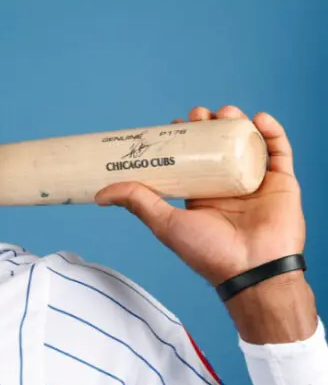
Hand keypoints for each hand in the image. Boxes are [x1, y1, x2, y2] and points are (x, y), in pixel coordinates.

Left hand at [95, 106, 304, 287]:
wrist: (252, 271)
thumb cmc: (209, 253)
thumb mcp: (165, 222)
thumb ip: (137, 202)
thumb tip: (101, 193)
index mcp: (203, 194)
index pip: (194, 157)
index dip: (187, 137)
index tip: (175, 124)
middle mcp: (230, 185)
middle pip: (221, 145)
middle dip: (210, 125)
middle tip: (197, 115)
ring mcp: (257, 183)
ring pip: (248, 143)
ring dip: (238, 122)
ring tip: (225, 113)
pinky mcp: (282, 184)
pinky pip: (280, 152)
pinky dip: (272, 132)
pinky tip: (259, 119)